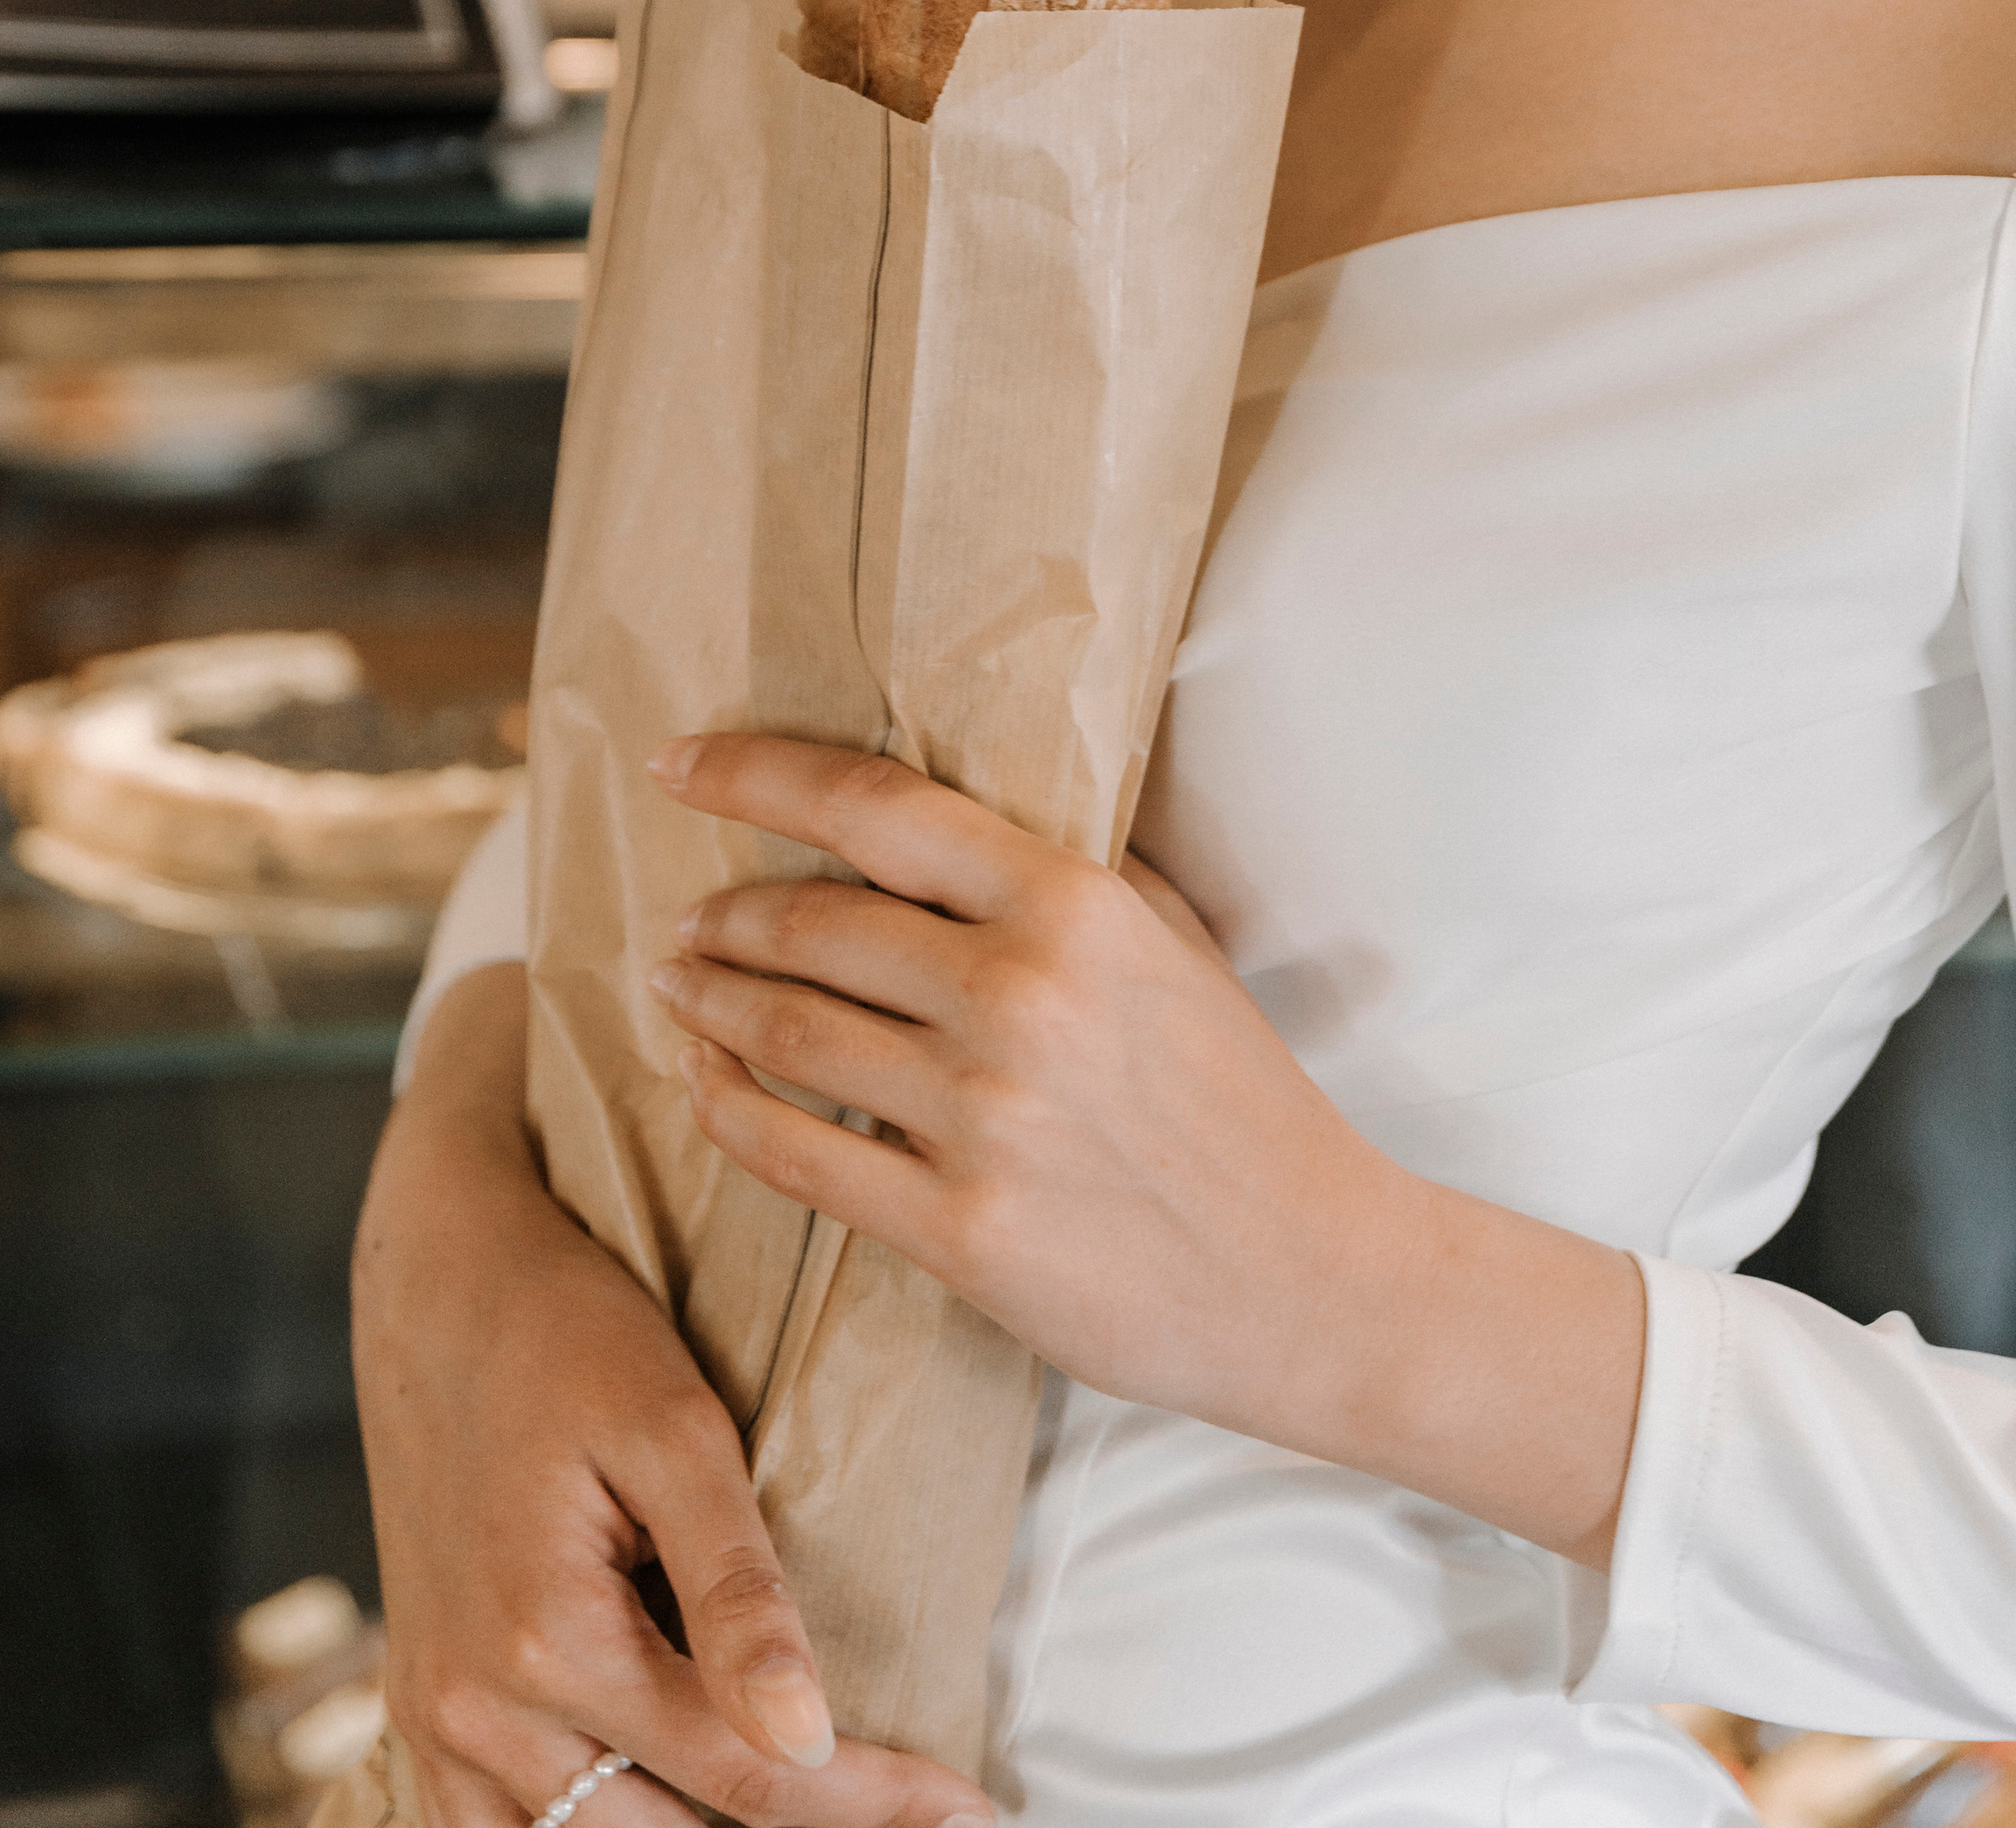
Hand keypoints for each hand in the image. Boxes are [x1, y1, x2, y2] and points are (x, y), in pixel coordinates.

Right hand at [354, 966, 993, 1827]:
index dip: (872, 1800)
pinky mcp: (420, 1708)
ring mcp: (438, 1723)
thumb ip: (736, 1590)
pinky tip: (673, 1793)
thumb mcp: (673, 1430)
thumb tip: (806, 1742)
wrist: (437, 1282)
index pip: (745, 1775)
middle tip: (908, 1802)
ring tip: (809, 1790)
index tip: (972, 1809)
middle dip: (798, 1824)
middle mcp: (478, 1712)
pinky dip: (595, 1826)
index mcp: (547, 1643)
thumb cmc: (568, 1332)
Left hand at [645, 737, 1416, 1452]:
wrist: (1315, 1275)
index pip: (874, 808)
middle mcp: (1017, 995)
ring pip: (788, 1034)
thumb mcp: (1177, 942)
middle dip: (723, 916)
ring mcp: (982, 1117)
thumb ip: (1074, 870)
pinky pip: (799, 1157)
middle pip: (812, 924)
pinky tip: (703, 1088)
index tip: (679, 763)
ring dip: (710, 1006)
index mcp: (1072, 904)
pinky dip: (729, 1113)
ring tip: (678, 991)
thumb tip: (960, 812)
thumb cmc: (1243, 1100)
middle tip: (685, 920)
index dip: (754, 774)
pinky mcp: (959, 1230)